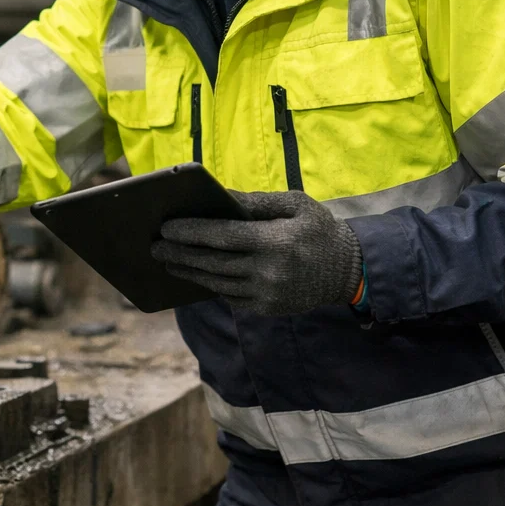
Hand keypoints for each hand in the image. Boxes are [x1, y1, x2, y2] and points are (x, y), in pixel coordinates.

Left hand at [150, 190, 363, 316]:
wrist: (349, 271)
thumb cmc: (318, 229)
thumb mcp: (295, 204)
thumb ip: (257, 201)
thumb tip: (220, 196)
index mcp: (276, 242)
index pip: (222, 236)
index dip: (191, 232)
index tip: (166, 227)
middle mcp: (269, 272)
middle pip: (213, 262)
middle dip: (179, 254)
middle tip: (154, 247)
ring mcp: (268, 294)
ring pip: (217, 283)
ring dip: (189, 272)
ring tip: (167, 262)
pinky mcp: (267, 308)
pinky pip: (230, 297)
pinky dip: (210, 285)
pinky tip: (195, 274)